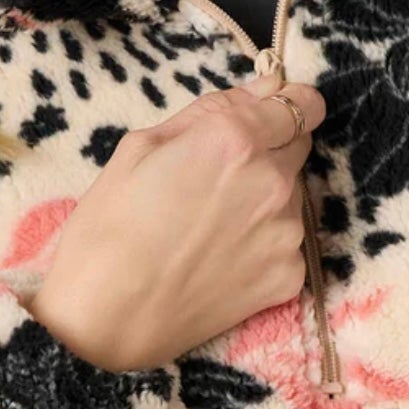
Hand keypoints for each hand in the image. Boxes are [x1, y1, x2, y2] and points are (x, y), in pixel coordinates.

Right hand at [27, 67, 325, 371]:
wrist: (105, 320)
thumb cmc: (108, 228)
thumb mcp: (140, 146)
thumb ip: (211, 111)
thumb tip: (263, 89)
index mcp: (236, 137)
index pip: (303, 103)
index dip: (287, 106)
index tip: (270, 116)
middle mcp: (274, 180)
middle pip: (298, 147)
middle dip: (269, 151)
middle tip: (218, 178)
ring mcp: (287, 232)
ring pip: (291, 197)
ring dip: (264, 200)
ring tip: (209, 227)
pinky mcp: (289, 276)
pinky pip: (285, 243)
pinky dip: (262, 245)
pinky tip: (219, 259)